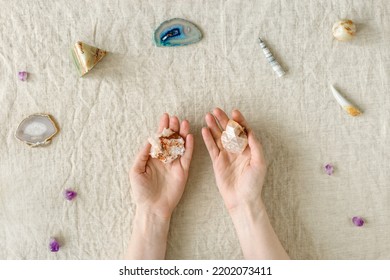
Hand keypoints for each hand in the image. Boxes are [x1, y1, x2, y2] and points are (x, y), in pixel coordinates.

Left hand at [130, 113, 193, 219]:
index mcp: (154, 157)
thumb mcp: (136, 170)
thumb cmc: (141, 191)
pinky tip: (189, 137)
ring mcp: (175, 164)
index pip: (160, 139)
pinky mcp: (183, 171)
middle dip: (173, 128)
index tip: (165, 116)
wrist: (152, 207)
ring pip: (181, 145)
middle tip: (175, 118)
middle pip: (171, 140)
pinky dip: (189, 146)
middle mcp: (165, 159)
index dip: (162, 127)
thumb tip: (150, 140)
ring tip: (184, 123)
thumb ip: (142, 154)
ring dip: (182, 134)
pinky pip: (187, 156)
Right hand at [202, 108, 287, 258]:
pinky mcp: (217, 161)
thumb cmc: (254, 183)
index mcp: (248, 148)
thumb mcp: (259, 163)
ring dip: (213, 126)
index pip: (243, 130)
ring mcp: (226, 155)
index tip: (234, 112)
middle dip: (223, 120)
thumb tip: (250, 131)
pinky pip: (211, 147)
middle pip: (228, 131)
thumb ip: (255, 146)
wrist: (242, 199)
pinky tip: (204, 130)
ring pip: (218, 137)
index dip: (239, 121)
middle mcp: (236, 149)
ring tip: (207, 116)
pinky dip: (207, 139)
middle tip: (216, 110)